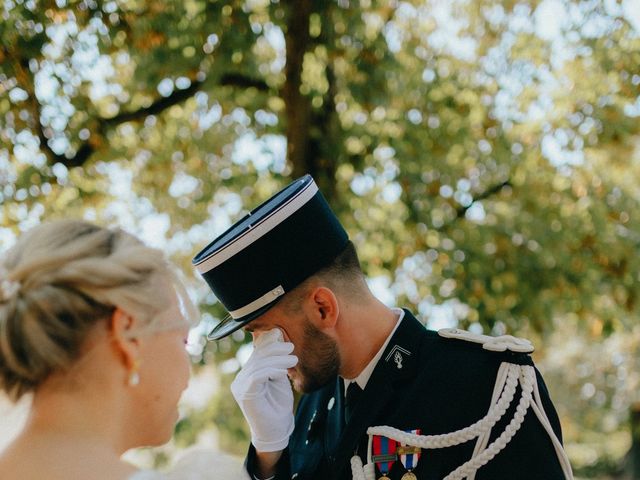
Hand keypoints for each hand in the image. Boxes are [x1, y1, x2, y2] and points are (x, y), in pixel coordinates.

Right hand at [231, 328, 297, 451]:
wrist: (276, 430)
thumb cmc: (278, 405)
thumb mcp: (279, 378)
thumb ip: (276, 361)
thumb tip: (276, 335)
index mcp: (248, 373)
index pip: (256, 352)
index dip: (268, 342)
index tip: (282, 336)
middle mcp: (241, 378)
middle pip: (257, 356)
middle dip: (275, 349)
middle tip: (291, 348)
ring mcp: (240, 386)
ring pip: (258, 364)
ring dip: (278, 360)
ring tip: (293, 360)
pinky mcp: (244, 394)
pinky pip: (257, 376)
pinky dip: (271, 370)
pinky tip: (284, 371)